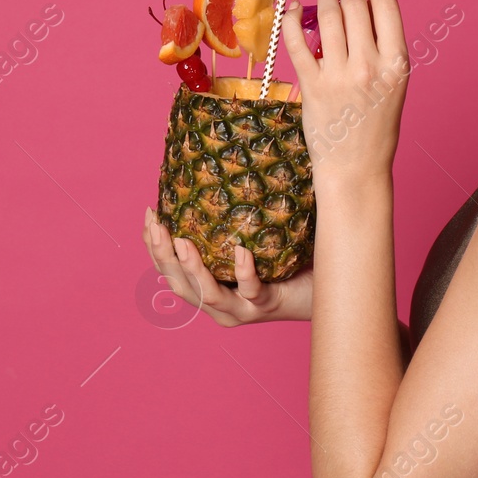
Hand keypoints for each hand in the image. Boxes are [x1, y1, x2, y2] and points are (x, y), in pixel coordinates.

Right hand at [142, 207, 313, 323]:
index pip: (172, 271)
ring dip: (191, 268)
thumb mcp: (254, 238)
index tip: (149, 215)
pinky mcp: (268, 306)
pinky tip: (240, 251)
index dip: (155, 247)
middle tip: (156, 225)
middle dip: (163, 256)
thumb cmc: (290, 260)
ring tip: (181, 241)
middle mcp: (221, 305)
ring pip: (207, 294)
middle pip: (180, 285)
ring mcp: (243, 309)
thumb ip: (232, 218)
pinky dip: (242, 271)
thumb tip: (220, 168)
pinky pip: (251, 290)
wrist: (328, 288)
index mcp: (211, 288)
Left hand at [280, 0, 409, 179]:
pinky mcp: (311, 86)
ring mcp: (339, 76)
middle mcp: (369, 66)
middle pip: (355, 5)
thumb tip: (365, 3)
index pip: (387, 5)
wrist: (356, 167)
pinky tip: (295, 11)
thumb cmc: (377, 124)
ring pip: (328, 16)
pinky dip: (293, 19)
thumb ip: (383, 46)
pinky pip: (296, 41)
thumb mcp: (395, 83)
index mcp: (397, 63)